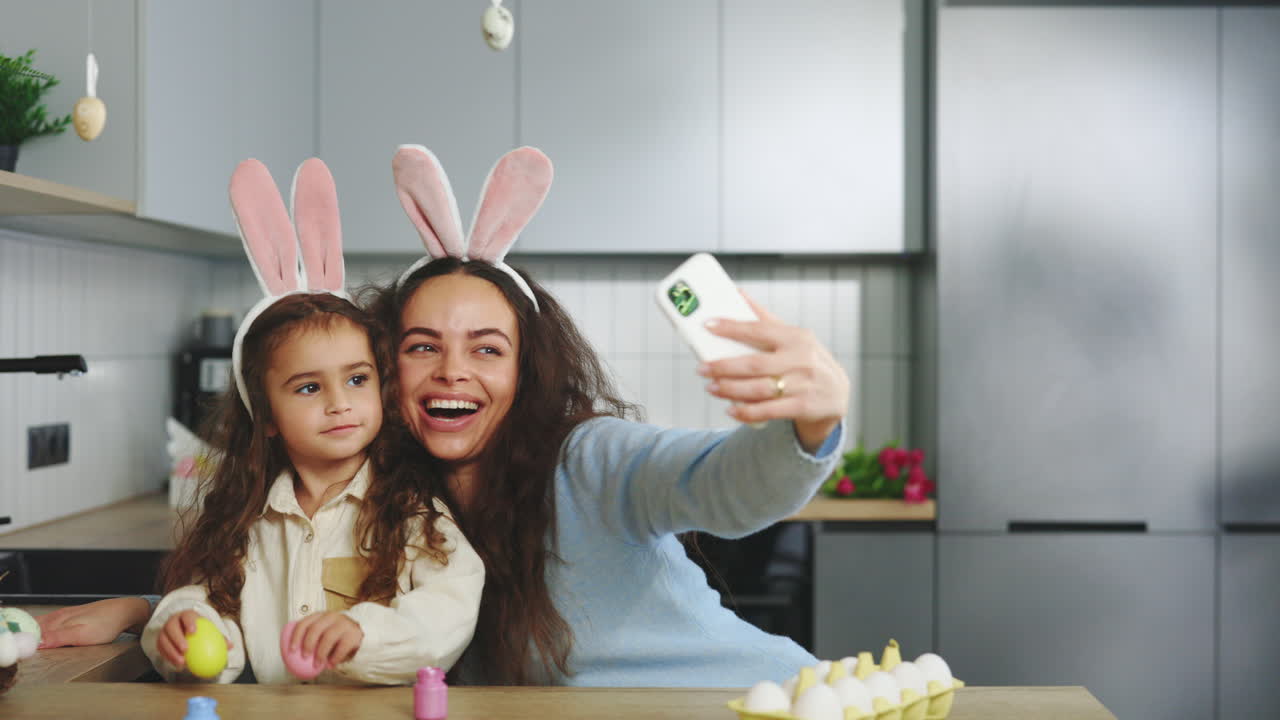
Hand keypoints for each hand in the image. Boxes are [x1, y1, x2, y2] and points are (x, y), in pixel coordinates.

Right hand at [37, 597, 152, 647]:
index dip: (27, 639)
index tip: (26, 648)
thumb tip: (36, 643)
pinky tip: (49, 636)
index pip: (32, 630)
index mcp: (58, 619)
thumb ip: (58, 638)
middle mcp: (59, 616)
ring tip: (37, 644)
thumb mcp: (82, 634)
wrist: (127, 611)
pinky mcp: (74, 617)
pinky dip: (47, 631)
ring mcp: (66, 615)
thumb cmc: (107, 623)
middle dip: (30, 637)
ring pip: (44, 625)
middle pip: (35, 627)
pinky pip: (53, 624)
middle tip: (30, 647)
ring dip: (37, 634)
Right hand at [155, 610, 234, 669]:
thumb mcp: (209, 630)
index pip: (187, 616)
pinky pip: (161, 649)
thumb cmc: (200, 630)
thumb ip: (219, 637)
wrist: (184, 629)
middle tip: (185, 649)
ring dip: (171, 651)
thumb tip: (230, 646)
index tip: (194, 632)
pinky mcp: (160, 641)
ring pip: (164, 639)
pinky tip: (177, 665)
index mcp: (186, 615)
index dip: (189, 622)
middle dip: (177, 638)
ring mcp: (164, 630)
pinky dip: (168, 657)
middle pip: (172, 628)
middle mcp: (173, 621)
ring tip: (182, 661)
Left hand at [287, 611, 363, 668]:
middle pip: (315, 628)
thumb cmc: (336, 637)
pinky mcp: (354, 633)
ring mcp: (344, 624)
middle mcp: (331, 617)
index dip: (296, 636)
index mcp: (320, 616)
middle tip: (304, 657)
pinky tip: (331, 664)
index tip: (292, 650)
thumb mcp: (322, 634)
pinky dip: (335, 657)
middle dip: (308, 644)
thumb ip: (311, 641)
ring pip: (329, 636)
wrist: (359, 634)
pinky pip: (342, 646)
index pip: (304, 623)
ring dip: (320, 653)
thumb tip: (293, 658)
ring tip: (317, 665)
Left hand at [699, 292, 848, 452]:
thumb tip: (738, 293)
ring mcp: (803, 384)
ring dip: (730, 389)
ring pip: (759, 389)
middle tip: (701, 368)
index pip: (759, 329)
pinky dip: (747, 412)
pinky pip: (768, 411)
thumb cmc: (806, 360)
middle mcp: (801, 359)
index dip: (732, 328)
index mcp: (796, 337)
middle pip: (754, 364)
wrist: (836, 394)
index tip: (708, 326)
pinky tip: (731, 410)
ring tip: (711, 387)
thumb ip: (765, 319)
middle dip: (724, 366)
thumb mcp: (793, 337)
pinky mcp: (803, 406)